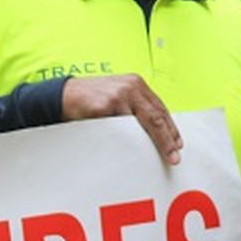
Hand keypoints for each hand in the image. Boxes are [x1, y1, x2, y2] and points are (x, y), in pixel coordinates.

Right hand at [62, 74, 181, 164]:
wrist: (63, 94)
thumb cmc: (92, 98)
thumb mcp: (118, 94)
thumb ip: (135, 106)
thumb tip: (157, 129)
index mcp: (136, 83)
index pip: (160, 108)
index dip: (171, 128)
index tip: (177, 144)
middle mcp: (130, 87)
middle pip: (156, 117)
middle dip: (167, 140)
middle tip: (174, 156)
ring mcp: (118, 97)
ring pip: (143, 125)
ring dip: (154, 143)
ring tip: (162, 157)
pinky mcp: (105, 108)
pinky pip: (122, 131)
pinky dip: (130, 144)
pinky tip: (136, 154)